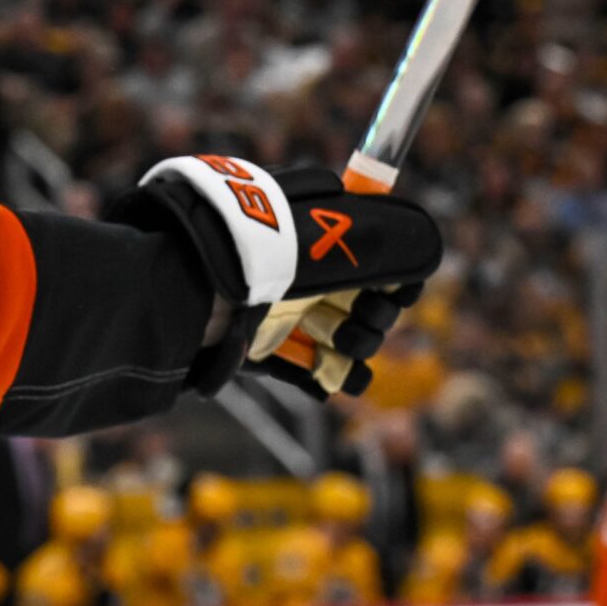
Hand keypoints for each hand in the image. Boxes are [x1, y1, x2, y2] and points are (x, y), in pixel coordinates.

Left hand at [121, 156, 442, 400]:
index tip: (401, 286)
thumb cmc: (252, 253)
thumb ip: (377, 233)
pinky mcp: (264, 354)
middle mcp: (302, 277)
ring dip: (357, 342)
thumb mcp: (319, 229)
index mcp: (316, 240)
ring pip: (347, 340)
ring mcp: (284, 317)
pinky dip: (332, 376)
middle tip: (368, 312)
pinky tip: (340, 376)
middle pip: (367, 304)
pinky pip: (312, 372)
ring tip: (342, 340)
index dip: (397, 278)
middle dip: (378, 314)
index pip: (375, 261)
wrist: (184, 291)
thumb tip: (422, 242)